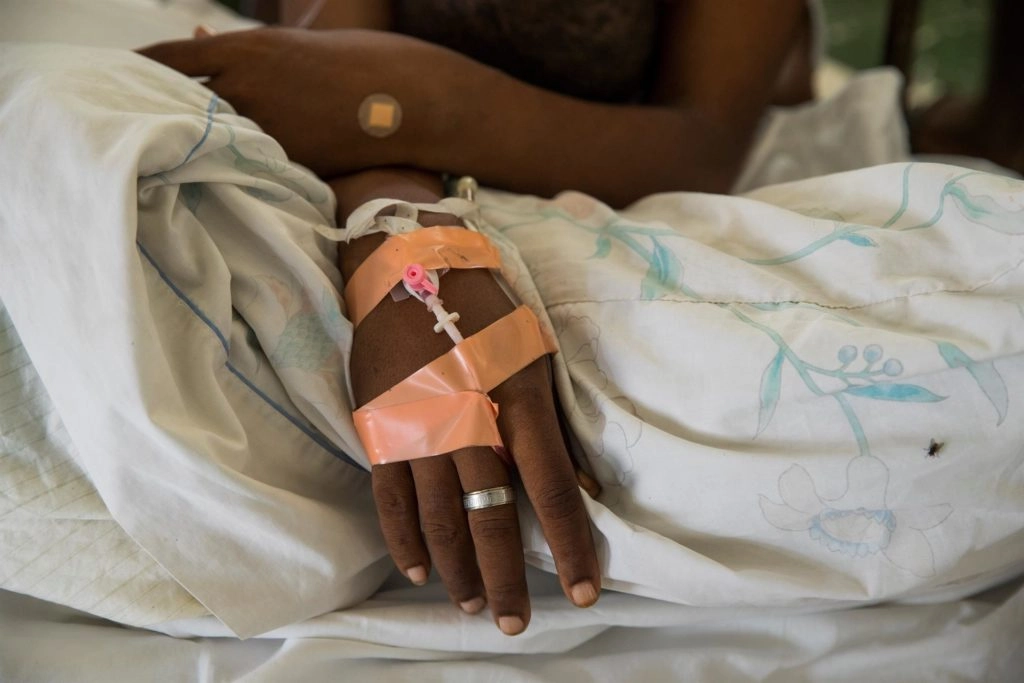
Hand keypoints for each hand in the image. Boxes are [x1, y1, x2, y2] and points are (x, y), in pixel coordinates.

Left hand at [138, 28, 449, 176]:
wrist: (409, 99)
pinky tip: (220, 170)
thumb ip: (242, 49)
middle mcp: (246, 89)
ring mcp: (265, 129)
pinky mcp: (287, 162)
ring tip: (173, 152)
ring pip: (208, 140)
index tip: (118, 83)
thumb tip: (199, 38)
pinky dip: (229, 166)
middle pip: (178, 104)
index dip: (139, 72)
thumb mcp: (292, 45)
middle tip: (138, 124)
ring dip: (190, 144)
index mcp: (245, 50)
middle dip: (157, 112)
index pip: (169, 60)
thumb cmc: (358, 62)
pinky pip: (245, 166)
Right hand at [332, 172, 600, 635]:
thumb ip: (559, 427)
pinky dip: (404, 539)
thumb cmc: (486, 309)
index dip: (571, 545)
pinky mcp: (381, 428)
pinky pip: (391, 497)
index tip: (584, 590)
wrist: (409, 268)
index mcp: (517, 400)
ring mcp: (419, 428)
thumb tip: (590, 488)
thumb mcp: (538, 355)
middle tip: (516, 624)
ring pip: (439, 517)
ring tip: (472, 605)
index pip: (553, 489)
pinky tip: (420, 570)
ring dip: (458, 568)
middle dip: (507, 578)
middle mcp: (469, 422)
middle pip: (491, 517)